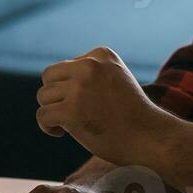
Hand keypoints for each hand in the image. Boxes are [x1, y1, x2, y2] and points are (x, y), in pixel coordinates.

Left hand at [36, 47, 175, 167]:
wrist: (150, 138)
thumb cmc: (132, 115)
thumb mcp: (114, 79)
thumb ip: (90, 74)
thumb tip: (54, 82)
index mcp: (101, 55)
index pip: (64, 66)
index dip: (68, 88)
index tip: (84, 104)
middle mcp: (89, 66)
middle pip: (49, 77)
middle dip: (54, 97)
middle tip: (70, 114)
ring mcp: (80, 88)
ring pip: (43, 96)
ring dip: (52, 112)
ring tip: (69, 125)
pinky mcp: (72, 110)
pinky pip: (42, 115)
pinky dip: (47, 126)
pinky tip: (61, 133)